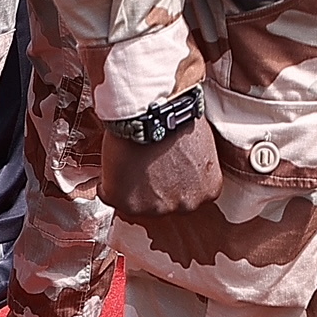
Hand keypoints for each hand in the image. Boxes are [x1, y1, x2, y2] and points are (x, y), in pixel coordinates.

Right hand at [100, 116, 218, 216]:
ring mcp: (157, 208)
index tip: (166, 167)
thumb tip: (181, 166)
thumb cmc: (176, 115)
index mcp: (208, 190)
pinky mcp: (129, 204)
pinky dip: (108, 184)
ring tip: (130, 160)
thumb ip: (193, 167)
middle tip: (147, 163)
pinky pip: (112, 196)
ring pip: (139, 203)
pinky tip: (114, 165)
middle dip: (156, 186)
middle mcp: (185, 204)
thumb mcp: (200, 144)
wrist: (152, 108)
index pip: (189, 194)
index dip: (175, 178)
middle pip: (166, 203)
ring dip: (132, 187)